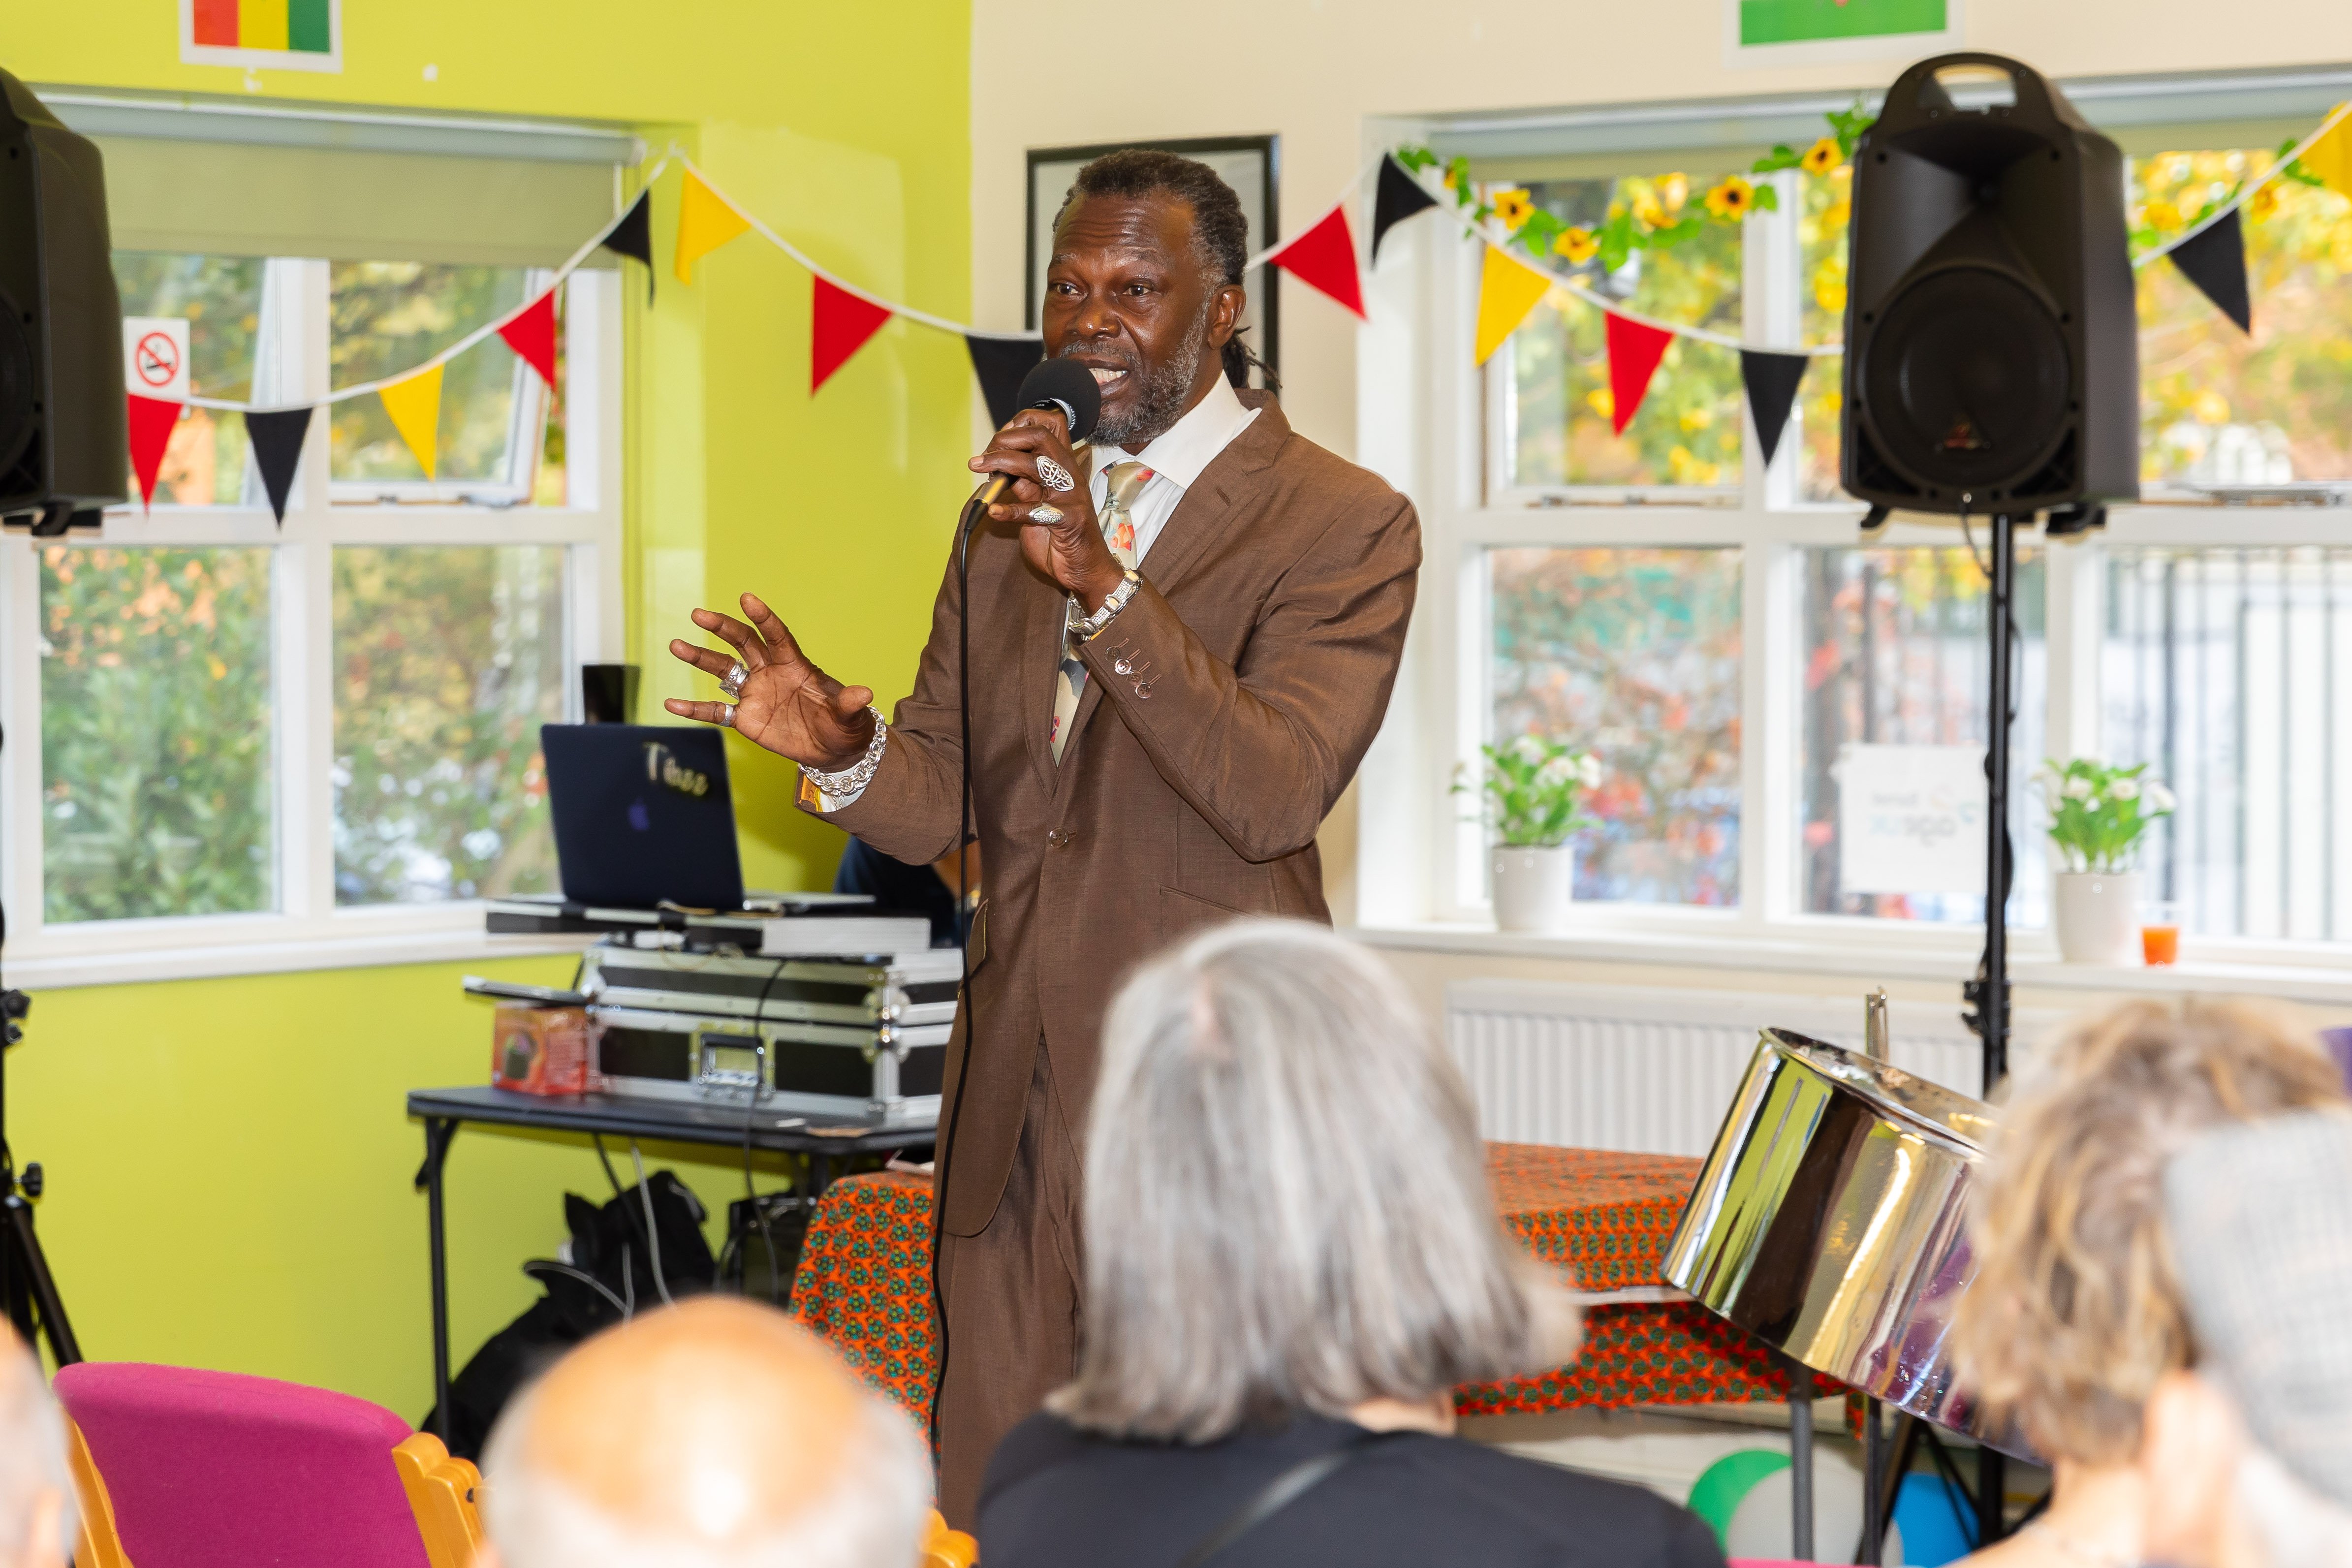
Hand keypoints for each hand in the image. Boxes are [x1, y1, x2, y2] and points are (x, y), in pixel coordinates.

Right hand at [664, 594, 874, 770]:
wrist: (833, 749)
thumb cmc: (845, 725)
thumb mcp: (850, 716)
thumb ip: (850, 704)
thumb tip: (865, 694)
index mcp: (795, 665)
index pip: (777, 636)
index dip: (764, 618)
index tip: (747, 598)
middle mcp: (770, 672)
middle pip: (742, 643)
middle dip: (722, 627)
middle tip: (698, 614)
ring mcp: (755, 693)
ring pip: (723, 669)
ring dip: (700, 657)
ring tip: (676, 645)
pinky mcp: (745, 718)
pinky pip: (715, 711)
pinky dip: (694, 709)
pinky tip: (671, 704)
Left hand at [968, 408, 1124, 611]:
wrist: (1086, 569)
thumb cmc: (1062, 536)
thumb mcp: (1039, 502)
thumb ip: (1025, 484)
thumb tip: (999, 469)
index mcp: (1064, 467)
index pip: (1049, 427)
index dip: (1021, 424)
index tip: (997, 439)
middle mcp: (1069, 476)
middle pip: (1040, 438)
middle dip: (1005, 440)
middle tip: (982, 457)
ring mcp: (1070, 496)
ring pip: (1034, 465)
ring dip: (1000, 463)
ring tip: (980, 469)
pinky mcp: (1066, 520)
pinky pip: (1032, 510)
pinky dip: (1008, 511)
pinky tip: (993, 512)